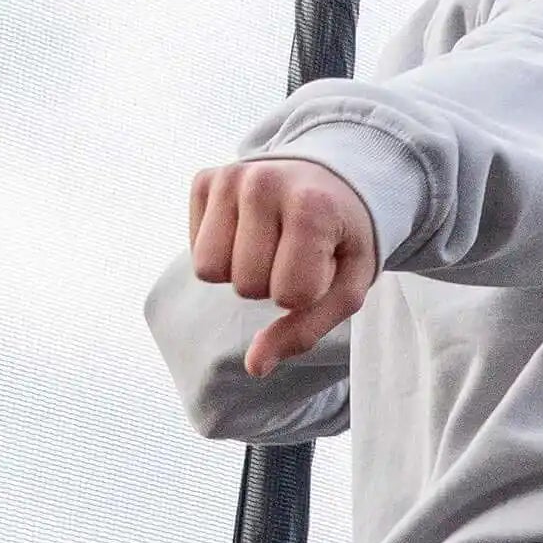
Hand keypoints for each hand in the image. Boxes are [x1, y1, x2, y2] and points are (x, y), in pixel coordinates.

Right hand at [189, 156, 379, 374]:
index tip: (320, 266)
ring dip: (240, 271)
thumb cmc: (341, 242)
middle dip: (270, 284)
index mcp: (312, 208)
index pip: (286, 295)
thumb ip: (305, 331)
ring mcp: (230, 176)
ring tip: (270, 244)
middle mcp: (265, 183)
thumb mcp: (345, 290)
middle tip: (294, 253)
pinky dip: (221, 250)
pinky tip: (250, 230)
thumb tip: (255, 367)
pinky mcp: (205, 179)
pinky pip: (196, 249)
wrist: (332, 181)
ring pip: (210, 270)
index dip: (304, 294)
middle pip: (244, 285)